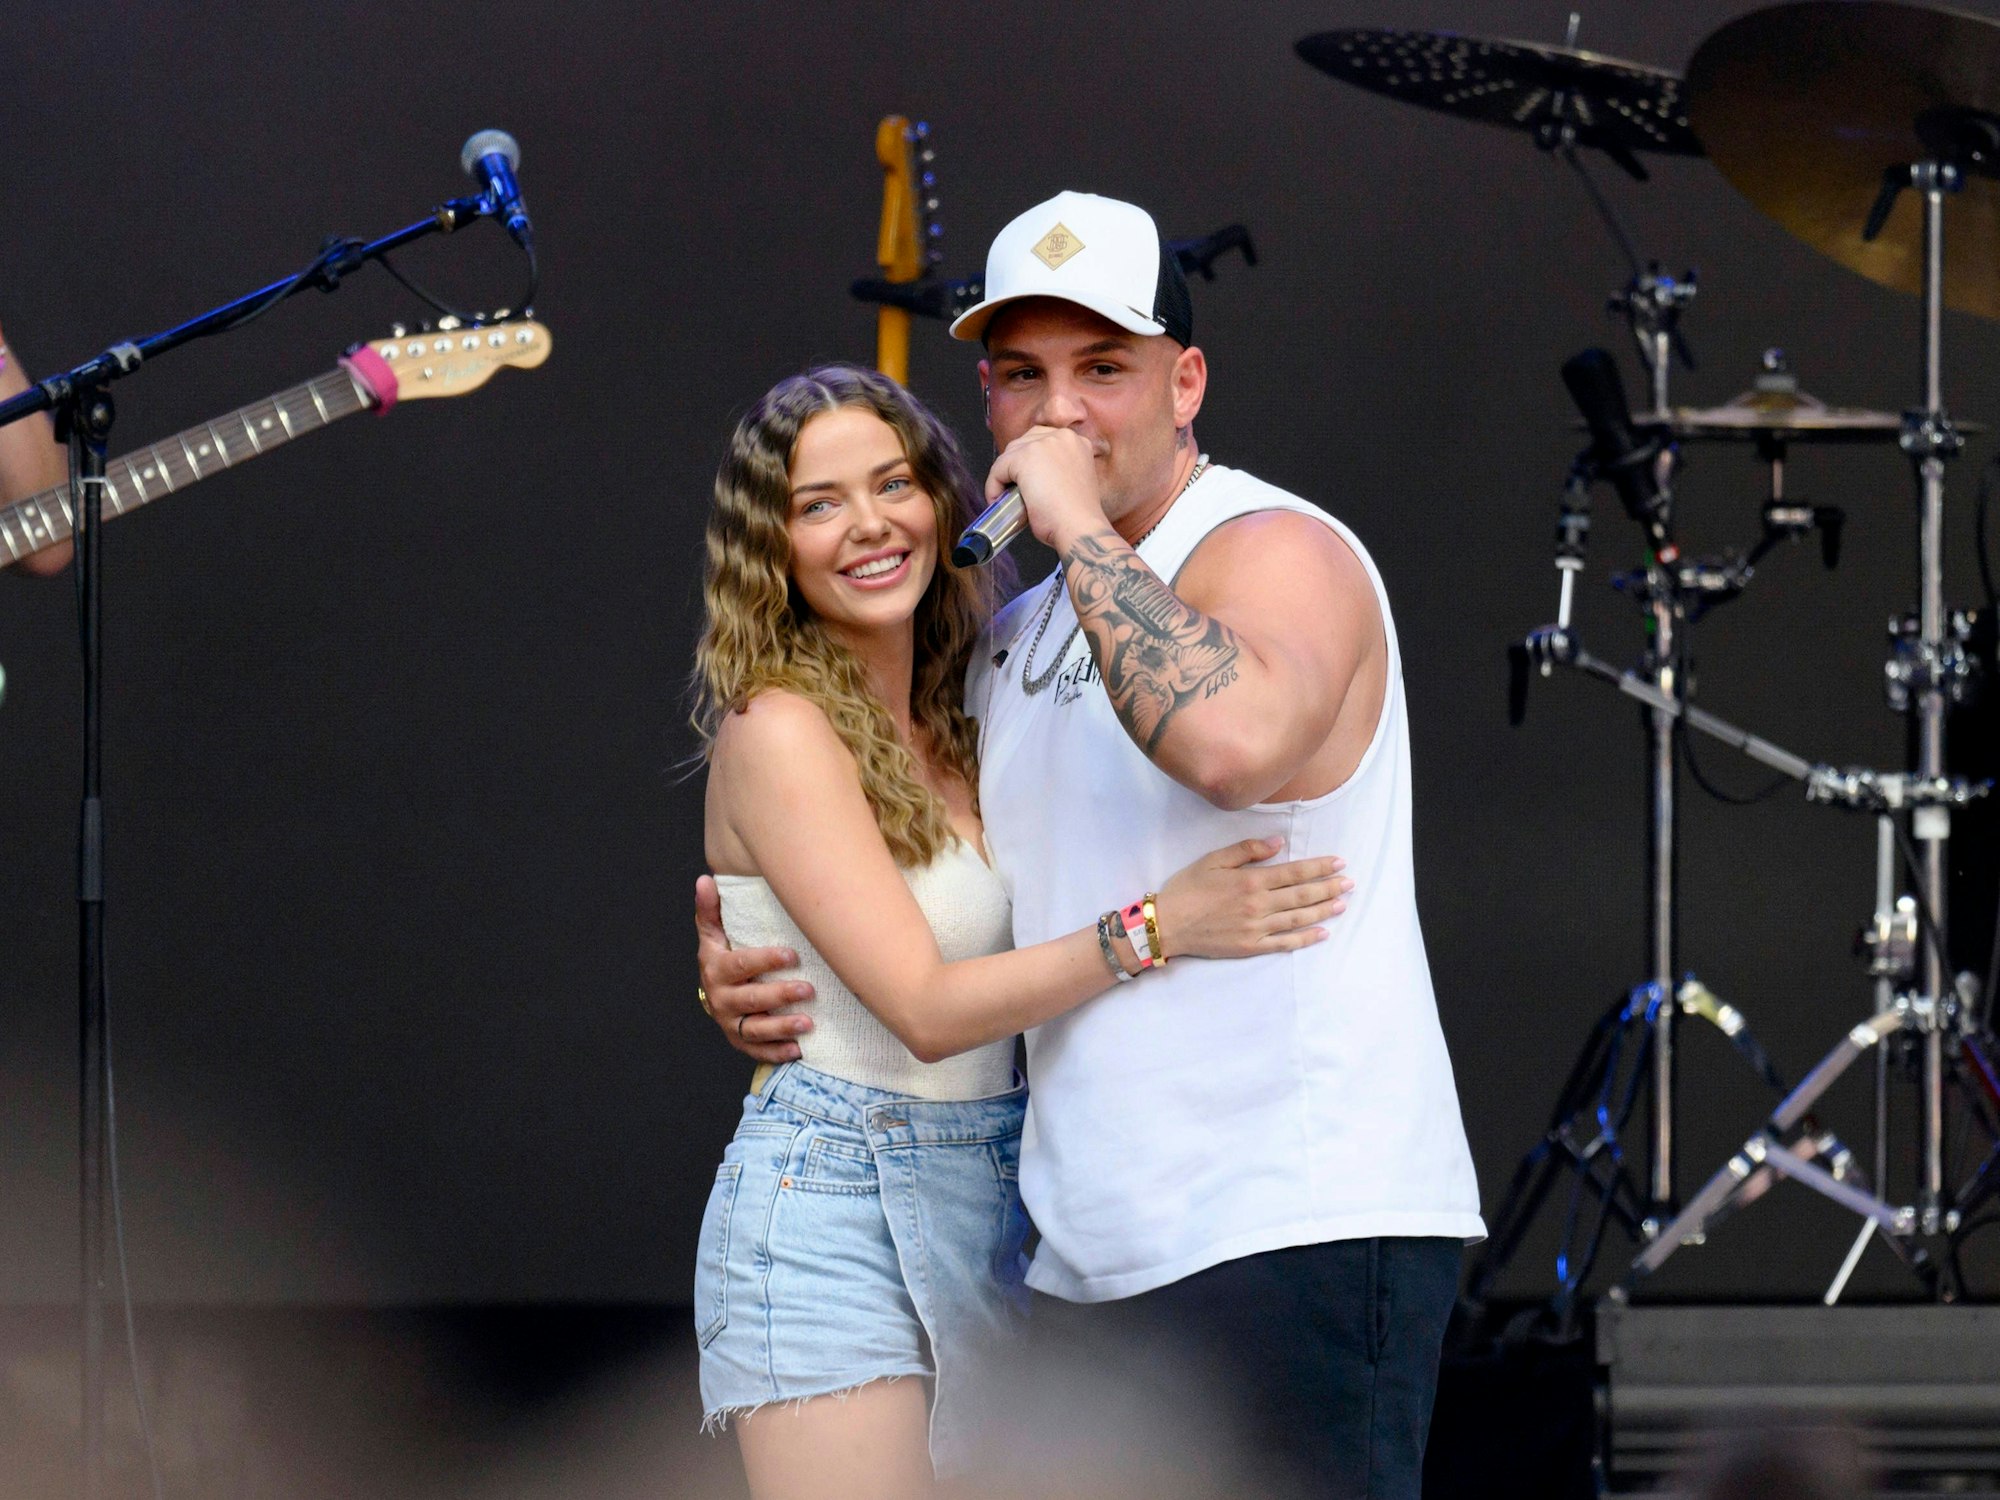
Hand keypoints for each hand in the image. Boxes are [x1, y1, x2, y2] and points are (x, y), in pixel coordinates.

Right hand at [695, 874, 814, 1063]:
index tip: (792, 955)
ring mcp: (730, 1023)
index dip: (765, 960)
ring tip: (808, 1023)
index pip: (741, 964)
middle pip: (751, 999)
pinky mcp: (741, 1041)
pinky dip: (777, 1052)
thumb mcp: (713, 933)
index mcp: (716, 969)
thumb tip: (706, 879)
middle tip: (809, 989)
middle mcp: (721, 998)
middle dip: (780, 994)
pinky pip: (758, 1051)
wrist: (713, 994)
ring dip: (782, 1027)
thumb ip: (711, 909)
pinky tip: (798, 1049)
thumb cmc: (722, 958)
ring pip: (756, 1028)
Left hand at [985, 425, 1106, 554]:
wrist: (1079, 526)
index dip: (1031, 461)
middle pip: (1025, 443)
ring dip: (1004, 476)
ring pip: (1010, 455)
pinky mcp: (1024, 458)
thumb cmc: (1077, 515)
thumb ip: (1058, 470)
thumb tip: (1035, 476)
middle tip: (1014, 490)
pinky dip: (994, 486)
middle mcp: (1062, 436)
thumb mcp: (1073, 481)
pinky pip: (998, 468)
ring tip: (1006, 498)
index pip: (1043, 440)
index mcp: (1077, 441)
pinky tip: (998, 501)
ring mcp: (1043, 444)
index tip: (1027, 480)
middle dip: (1015, 465)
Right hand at [1151, 838, 1350, 959]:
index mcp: (1251, 881)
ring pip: (1298, 919)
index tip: (1339, 863)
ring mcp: (1257, 928)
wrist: (1168, 924)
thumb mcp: (1214, 860)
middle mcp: (1259, 905)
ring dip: (1324, 910)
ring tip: (1342, 903)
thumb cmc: (1188, 888)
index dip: (1319, 867)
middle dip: (1329, 888)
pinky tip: (1322, 933)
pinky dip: (1306, 939)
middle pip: (1302, 895)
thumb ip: (1247, 850)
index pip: (1294, 872)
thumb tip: (1278, 842)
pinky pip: (1285, 943)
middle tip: (1350, 883)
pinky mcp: (1252, 947)